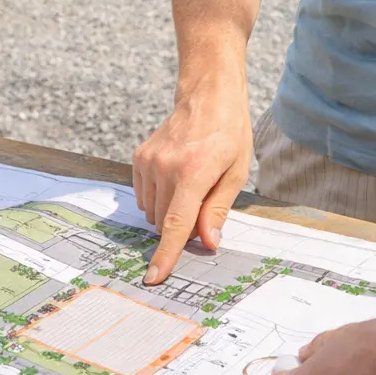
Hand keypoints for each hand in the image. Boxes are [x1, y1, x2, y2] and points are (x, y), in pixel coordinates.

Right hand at [132, 77, 251, 284]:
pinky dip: (159, 197)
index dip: (166, 255)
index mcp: (194, 172)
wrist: (208, 97)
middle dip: (181, 225)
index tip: (154, 277)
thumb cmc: (229, 134)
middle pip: (164, 222)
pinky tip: (176, 177)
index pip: (176, 224)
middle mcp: (166, 167)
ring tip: (191, 183)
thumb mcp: (236, 173)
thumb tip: (207, 242)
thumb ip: (218, 209)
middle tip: (202, 202)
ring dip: (169, 211)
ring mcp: (149, 161)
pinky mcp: (139, 157)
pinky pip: (144, 196)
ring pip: (152, 212)